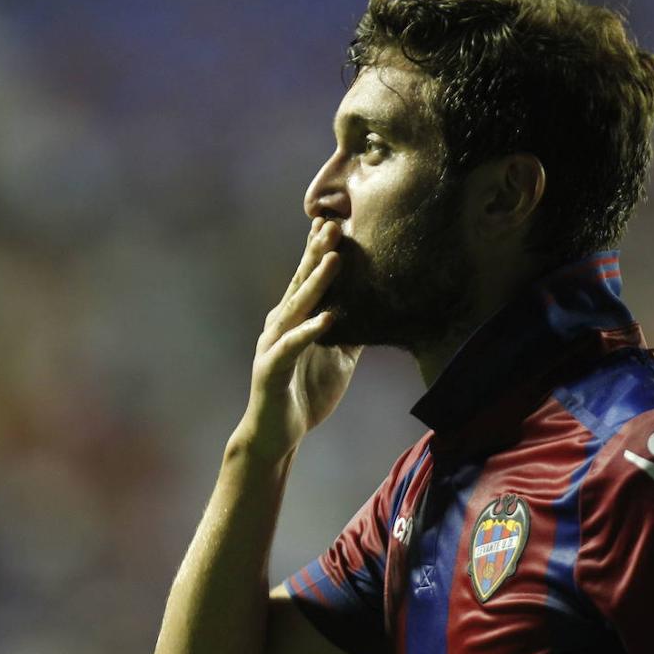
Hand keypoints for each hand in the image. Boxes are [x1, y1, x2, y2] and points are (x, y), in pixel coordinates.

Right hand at [237, 219, 361, 460]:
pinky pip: (292, 346)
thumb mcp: (339, 357)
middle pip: (301, 282)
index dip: (321, 250)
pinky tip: (328, 318)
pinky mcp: (271, 368)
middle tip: (334, 223)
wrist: (278, 434)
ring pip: (296, 306)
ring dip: (315, 282)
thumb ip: (353, 331)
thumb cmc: (307, 392)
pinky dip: (310, 331)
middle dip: (317, 252)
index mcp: (295, 318)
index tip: (338, 220)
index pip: (309, 278)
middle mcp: (281, 323)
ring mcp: (274, 344)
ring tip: (334, 258)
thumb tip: (381, 309)